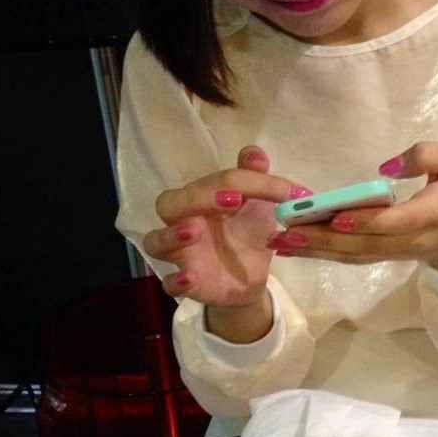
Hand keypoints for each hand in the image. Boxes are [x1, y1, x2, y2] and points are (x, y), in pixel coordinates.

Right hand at [143, 146, 309, 305]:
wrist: (249, 279)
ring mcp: (180, 253)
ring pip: (155, 240)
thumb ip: (255, 179)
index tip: (282, 191)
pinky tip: (189, 278)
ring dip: (172, 235)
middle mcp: (183, 222)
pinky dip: (175, 281)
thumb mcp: (257, 206)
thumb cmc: (246, 234)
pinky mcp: (185, 283)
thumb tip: (255, 153)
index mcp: (200, 199)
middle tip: (233, 200)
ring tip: (195, 231)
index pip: (215, 182)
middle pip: (170, 204)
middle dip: (198, 199)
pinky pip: (168, 283)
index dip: (248, 182)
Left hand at [265, 142, 437, 283]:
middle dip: (326, 240)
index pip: (396, 222)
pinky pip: (348, 258)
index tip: (337, 216)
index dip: (368, 221)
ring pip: (352, 255)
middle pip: (365, 244)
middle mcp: (410, 241)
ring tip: (279, 241)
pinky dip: (319, 254)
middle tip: (288, 231)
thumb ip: (431, 155)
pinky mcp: (379, 256)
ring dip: (315, 250)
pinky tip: (290, 246)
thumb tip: (387, 167)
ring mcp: (393, 254)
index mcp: (433, 215)